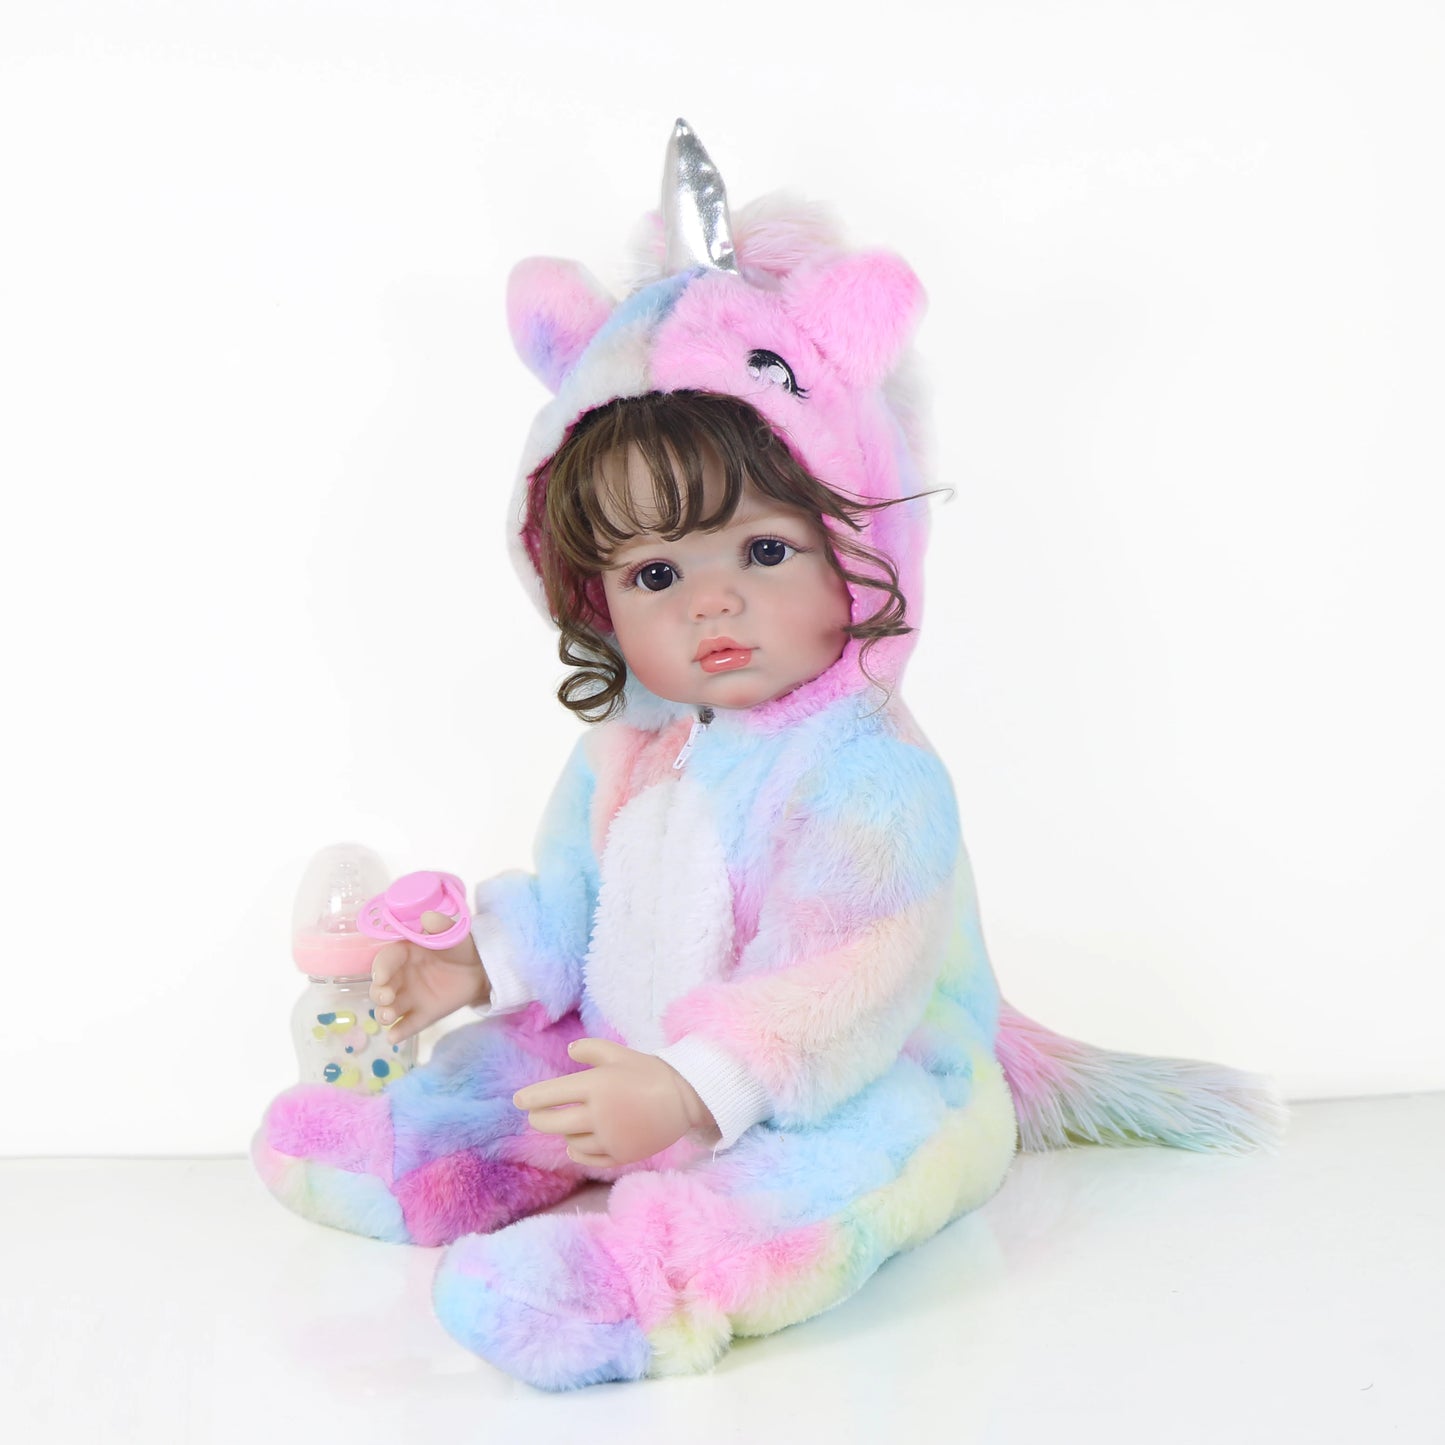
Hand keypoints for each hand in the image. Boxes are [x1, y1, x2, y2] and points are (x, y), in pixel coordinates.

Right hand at [370, 910, 488, 1044]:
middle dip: (379, 993)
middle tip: (386, 997)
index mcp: (403, 953)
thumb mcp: (452, 933)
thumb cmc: (459, 946)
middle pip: (381, 987)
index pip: (386, 960)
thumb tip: (428, 917)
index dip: (381, 968)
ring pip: (390, 1007)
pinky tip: (394, 1038)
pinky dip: (400, 1032)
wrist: (480, 967)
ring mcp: (410, 997)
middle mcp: (401, 976)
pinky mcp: (423, 1013)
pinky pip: (408, 1024)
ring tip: (388, 1017)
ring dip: (384, 1013)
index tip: (381, 976)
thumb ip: (440, 925)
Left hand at [513, 1039, 717, 1168]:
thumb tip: (569, 1050)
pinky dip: (578, 1152)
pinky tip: (576, 1145)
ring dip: (565, 1133)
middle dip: (539, 1118)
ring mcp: (608, 1137)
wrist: (684, 1099)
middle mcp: (598, 1113)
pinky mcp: (619, 1154)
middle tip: (536, 1115)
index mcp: (595, 1085)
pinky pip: (587, 1159)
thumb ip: (591, 1049)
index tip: (518, 1101)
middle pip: (552, 1123)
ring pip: (570, 1141)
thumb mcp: (620, 1053)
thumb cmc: (650, 1072)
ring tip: (572, 1124)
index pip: (551, 1094)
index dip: (530, 1098)